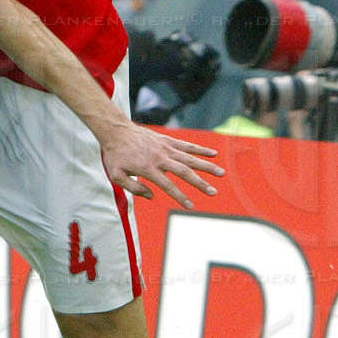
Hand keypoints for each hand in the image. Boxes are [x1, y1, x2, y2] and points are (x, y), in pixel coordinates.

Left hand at [99, 123, 223, 209]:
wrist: (116, 130)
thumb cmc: (115, 155)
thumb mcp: (116, 175)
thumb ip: (133, 188)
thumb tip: (152, 196)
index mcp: (148, 168)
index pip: (168, 186)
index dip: (180, 196)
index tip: (191, 206)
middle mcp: (160, 158)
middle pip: (184, 172)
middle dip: (200, 183)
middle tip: (213, 192)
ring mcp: (165, 148)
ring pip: (190, 158)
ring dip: (207, 166)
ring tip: (221, 173)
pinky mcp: (167, 139)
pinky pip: (186, 145)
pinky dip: (200, 149)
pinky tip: (213, 154)